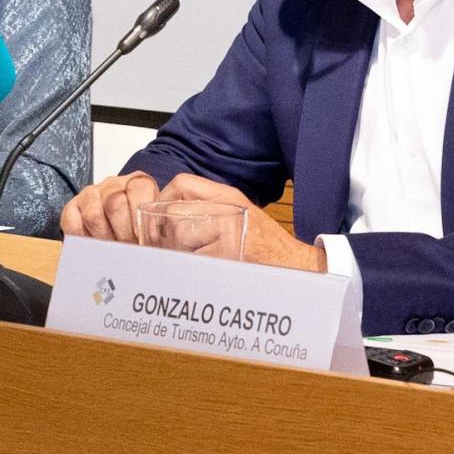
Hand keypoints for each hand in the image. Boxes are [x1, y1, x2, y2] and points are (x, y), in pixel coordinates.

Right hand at [59, 171, 158, 242]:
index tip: (145, 239)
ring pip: (94, 215)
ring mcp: (90, 195)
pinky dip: (83, 239)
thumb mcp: (155, 226)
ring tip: (113, 252)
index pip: (139, 187)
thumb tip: (167, 252)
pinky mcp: (72, 209)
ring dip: (105, 239)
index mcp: (137, 183)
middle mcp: (113, 185)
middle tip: (129, 249)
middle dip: (124, 233)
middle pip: (115, 202)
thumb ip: (161, 231)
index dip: (141, 216)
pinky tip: (95, 248)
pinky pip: (73, 222)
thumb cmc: (140, 230)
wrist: (114, 227)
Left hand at [158, 174, 325, 272]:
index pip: (182, 183)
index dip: (165, 198)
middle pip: (174, 213)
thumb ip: (207, 206)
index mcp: (228, 196)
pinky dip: (191, 267)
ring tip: (191, 260)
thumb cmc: (264, 244)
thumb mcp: (238, 212)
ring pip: (179, 237)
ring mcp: (228, 231)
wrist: (293, 266)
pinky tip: (203, 270)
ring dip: (177, 252)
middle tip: (172, 247)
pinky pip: (192, 259)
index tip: (160, 216)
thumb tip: (165, 212)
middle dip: (166, 233)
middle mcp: (228, 209)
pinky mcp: (228, 254)